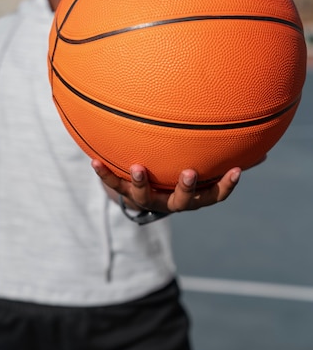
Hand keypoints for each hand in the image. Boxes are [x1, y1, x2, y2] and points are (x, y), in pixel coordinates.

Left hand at [92, 160, 240, 213]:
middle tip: (188, 172)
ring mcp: (145, 199)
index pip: (213, 196)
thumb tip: (256, 147)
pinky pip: (112, 184)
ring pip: (143, 197)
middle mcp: (169, 202)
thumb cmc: (173, 174)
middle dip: (185, 188)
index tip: (236, 171)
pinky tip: (93, 160)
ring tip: (137, 166)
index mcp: (190, 197)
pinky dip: (104, 174)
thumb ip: (218, 158)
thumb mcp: (198, 168)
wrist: (137, 191)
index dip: (225, 186)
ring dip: (141, 183)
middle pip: (180, 202)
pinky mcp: (122, 192)